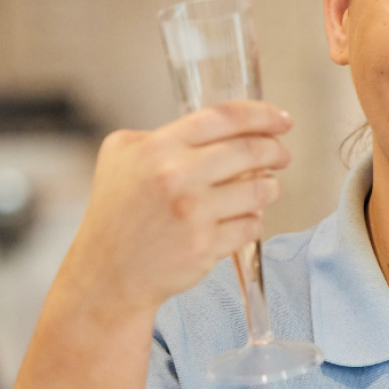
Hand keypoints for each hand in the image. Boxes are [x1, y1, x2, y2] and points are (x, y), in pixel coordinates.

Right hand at [52, 100, 292, 327]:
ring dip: (271, 187)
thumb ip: (163, 136)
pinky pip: (250, 225)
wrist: (106, 273)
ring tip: (268, 188)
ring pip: (257, 190)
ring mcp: (193, 213)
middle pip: (249, 151)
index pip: (225, 117)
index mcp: (158, 147)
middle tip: (282, 155)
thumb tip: (217, 129)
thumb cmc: (116, 214)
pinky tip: (245, 219)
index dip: (262, 114)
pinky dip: (254, 221)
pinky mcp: (205, 246)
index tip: (281, 119)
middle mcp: (176, 176)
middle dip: (275, 150)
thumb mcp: (122, 156)